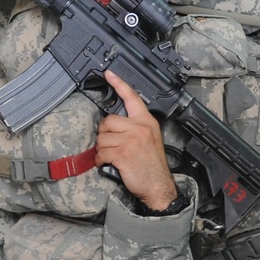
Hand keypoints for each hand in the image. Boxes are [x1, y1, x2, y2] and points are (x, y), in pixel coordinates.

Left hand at [96, 71, 178, 211]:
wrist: (158, 186)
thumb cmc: (153, 166)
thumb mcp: (151, 139)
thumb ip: (136, 127)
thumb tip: (115, 124)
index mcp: (147, 122)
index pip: (132, 97)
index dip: (119, 84)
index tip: (109, 73)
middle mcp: (139, 128)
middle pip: (108, 121)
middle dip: (104, 134)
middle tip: (111, 145)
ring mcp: (131, 140)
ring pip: (102, 138)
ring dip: (102, 150)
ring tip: (112, 156)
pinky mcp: (123, 153)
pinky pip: (101, 152)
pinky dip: (101, 160)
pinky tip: (108, 163)